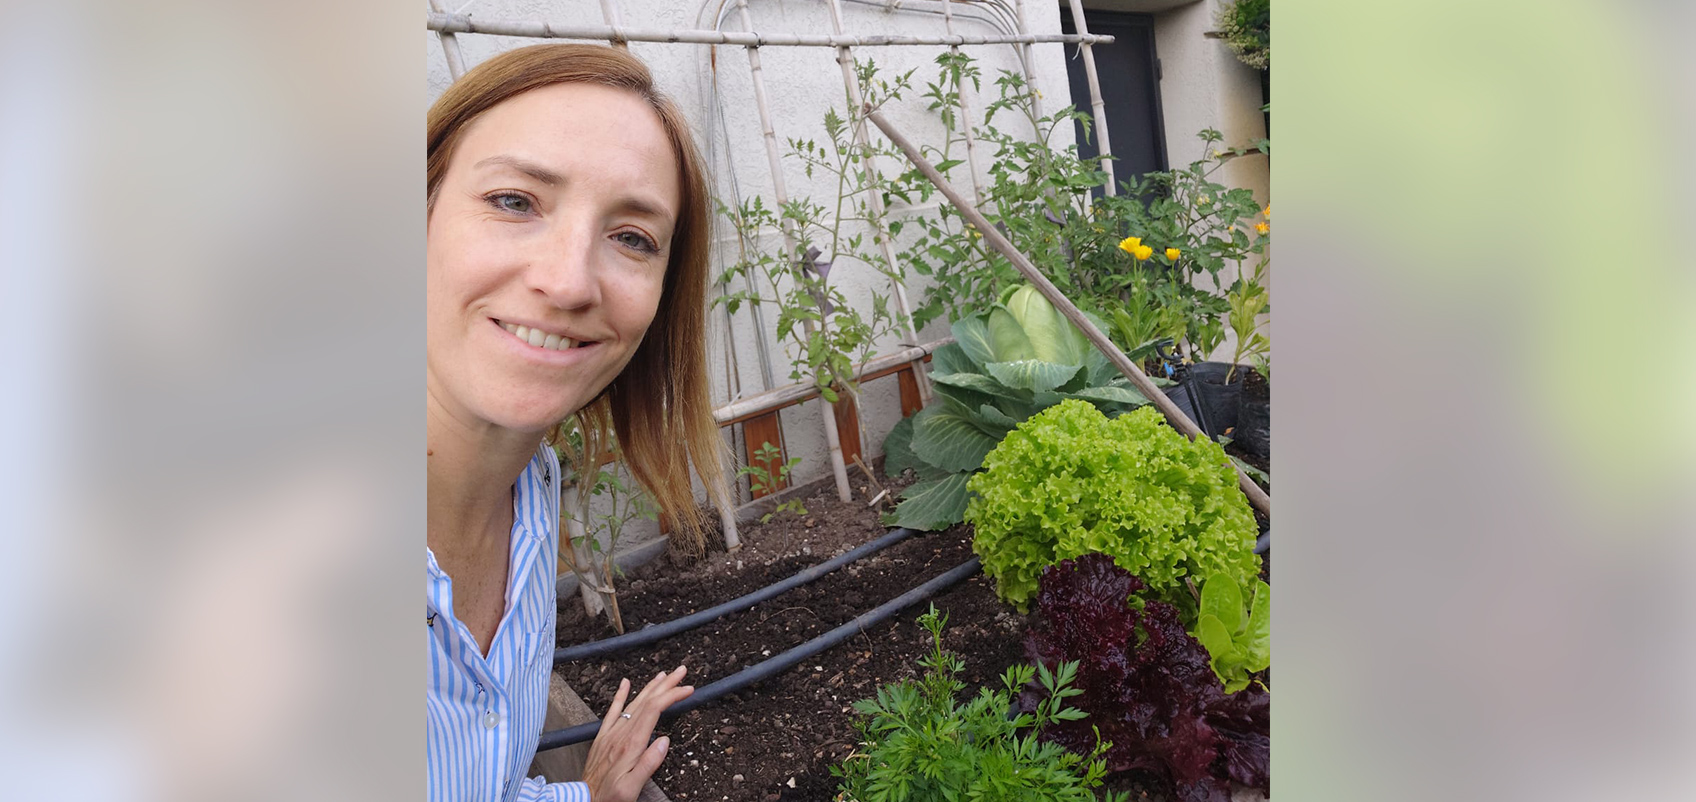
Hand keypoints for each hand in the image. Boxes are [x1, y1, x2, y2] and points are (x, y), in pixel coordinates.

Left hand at [581, 665, 693, 801]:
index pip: (654, 710)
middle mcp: (621, 734)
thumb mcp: (632, 788)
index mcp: (631, 744)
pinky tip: (625, 683)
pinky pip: (612, 711)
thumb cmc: (609, 797)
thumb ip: (648, 764)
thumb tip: (664, 741)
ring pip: (633, 703)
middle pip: (646, 701)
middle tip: (681, 671)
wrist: (584, 800)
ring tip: (664, 675)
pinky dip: (620, 694)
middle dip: (666, 684)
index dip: (672, 696)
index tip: (687, 689)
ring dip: (650, 686)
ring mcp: (611, 733)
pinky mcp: (603, 737)